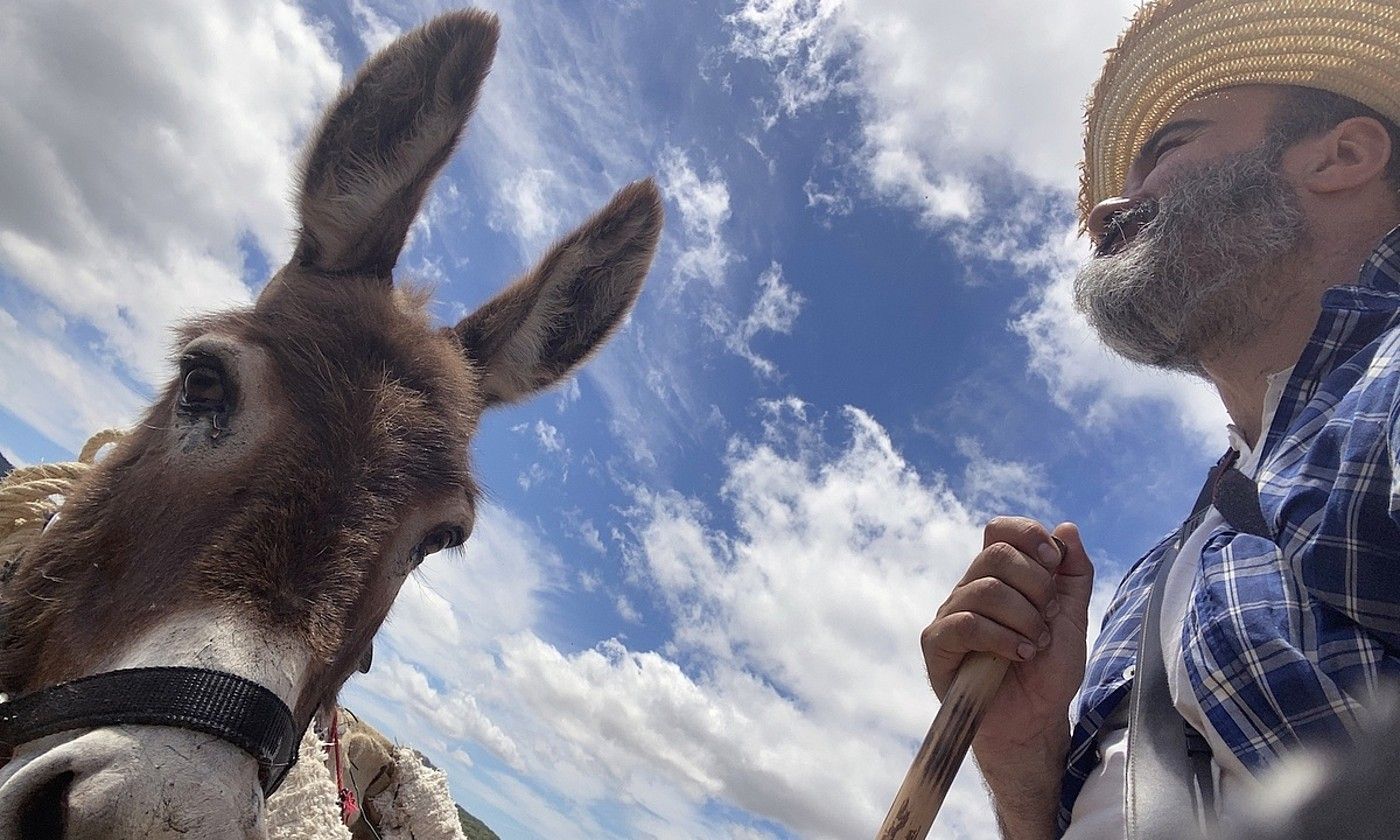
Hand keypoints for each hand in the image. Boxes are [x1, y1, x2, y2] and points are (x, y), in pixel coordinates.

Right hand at [921, 518, 1093, 788]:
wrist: (1035, 720)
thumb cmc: (1048, 670)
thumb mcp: (1073, 618)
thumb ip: (1074, 574)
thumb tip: (1066, 528)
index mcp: (1000, 576)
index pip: (1000, 530)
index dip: (1028, 535)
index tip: (1054, 563)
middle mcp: (971, 588)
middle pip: (996, 554)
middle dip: (1035, 585)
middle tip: (1047, 619)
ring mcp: (951, 614)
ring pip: (985, 590)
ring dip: (1024, 619)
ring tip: (1035, 646)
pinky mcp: (937, 643)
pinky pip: (966, 624)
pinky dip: (1002, 638)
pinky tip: (1019, 656)